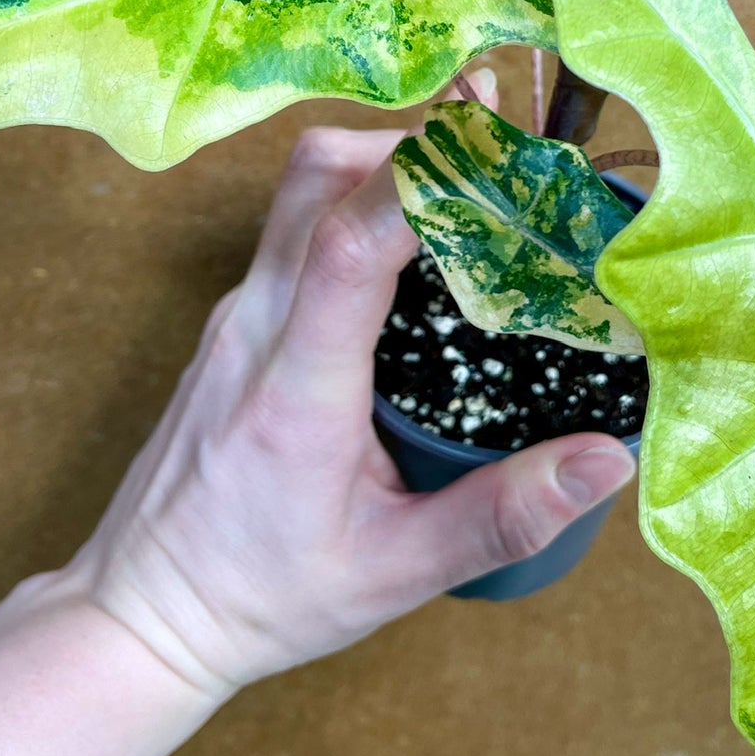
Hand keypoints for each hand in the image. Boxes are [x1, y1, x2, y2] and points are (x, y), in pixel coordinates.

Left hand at [61, 75, 637, 700]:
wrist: (144, 607)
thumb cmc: (264, 596)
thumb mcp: (397, 573)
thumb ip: (503, 517)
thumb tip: (610, 459)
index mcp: (295, 387)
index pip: (348, 243)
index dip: (422, 183)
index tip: (503, 161)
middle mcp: (254, 326)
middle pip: (318, 177)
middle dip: (413, 148)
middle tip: (499, 174)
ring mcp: (235, 314)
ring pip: (302, 189)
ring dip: (385, 170)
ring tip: (471, 204)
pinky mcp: (236, 319)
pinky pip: (294, 225)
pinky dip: (361, 208)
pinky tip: (417, 257)